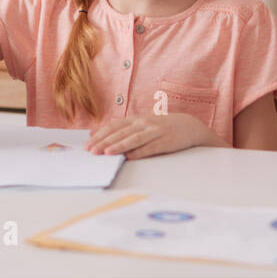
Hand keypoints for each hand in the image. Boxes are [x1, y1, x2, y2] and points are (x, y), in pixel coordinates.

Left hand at [86, 113, 211, 158]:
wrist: (189, 126)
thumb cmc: (161, 128)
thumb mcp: (142, 125)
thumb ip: (124, 130)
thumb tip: (99, 136)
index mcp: (136, 119)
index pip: (114, 126)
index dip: (100, 135)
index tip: (87, 145)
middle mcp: (144, 123)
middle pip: (121, 133)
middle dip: (105, 142)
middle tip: (91, 151)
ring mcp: (155, 131)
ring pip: (134, 139)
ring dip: (119, 146)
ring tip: (106, 153)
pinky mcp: (166, 141)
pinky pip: (151, 147)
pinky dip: (140, 152)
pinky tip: (130, 157)